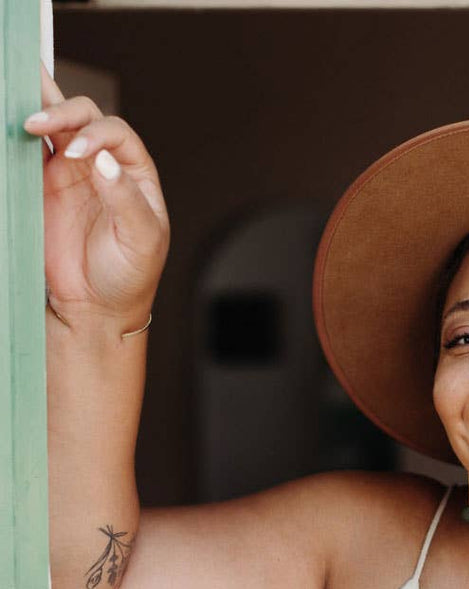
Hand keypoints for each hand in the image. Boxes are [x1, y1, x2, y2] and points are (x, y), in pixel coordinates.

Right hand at [23, 65, 168, 329]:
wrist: (96, 307)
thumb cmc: (129, 277)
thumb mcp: (142, 241)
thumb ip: (126, 199)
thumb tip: (105, 160)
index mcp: (135, 174)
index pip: (116, 134)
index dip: (96, 134)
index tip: (78, 152)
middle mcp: (104, 166)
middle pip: (83, 117)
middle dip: (60, 111)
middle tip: (35, 123)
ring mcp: (70, 172)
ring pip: (54, 125)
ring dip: (37, 106)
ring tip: (14, 89)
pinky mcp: (42, 185)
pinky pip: (28, 150)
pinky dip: (16, 132)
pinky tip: (9, 118)